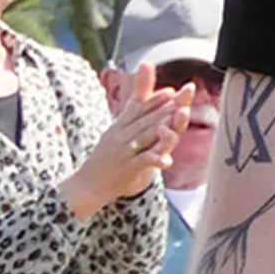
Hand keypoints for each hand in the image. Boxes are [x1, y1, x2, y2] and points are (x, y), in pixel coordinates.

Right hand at [64, 85, 187, 217]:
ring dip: (164, 125)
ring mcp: (126, 151)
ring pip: (147, 136)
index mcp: (123, 125)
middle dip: (168, 107)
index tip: (172, 91)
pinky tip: (167, 159)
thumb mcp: (122, 129)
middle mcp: (124, 134)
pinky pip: (143, 162)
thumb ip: (142, 109)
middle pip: (149, 119)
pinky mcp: (129, 168)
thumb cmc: (111, 155)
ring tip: (181, 115)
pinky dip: (155, 159)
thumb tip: (168, 91)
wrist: (89, 182)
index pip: (141, 108)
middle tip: (185, 96)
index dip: (156, 99)